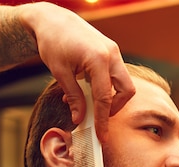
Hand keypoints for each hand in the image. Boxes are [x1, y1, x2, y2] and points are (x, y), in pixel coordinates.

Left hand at [19, 3, 135, 139]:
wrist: (52, 19)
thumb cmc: (53, 42)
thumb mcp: (60, 73)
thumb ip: (73, 97)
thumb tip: (80, 119)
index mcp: (98, 59)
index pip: (105, 97)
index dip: (103, 119)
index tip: (101, 135)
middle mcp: (111, 54)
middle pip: (126, 91)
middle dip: (115, 108)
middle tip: (98, 117)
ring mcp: (113, 51)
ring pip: (124, 83)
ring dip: (110, 97)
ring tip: (88, 102)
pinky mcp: (111, 51)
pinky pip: (115, 74)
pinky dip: (105, 86)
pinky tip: (86, 89)